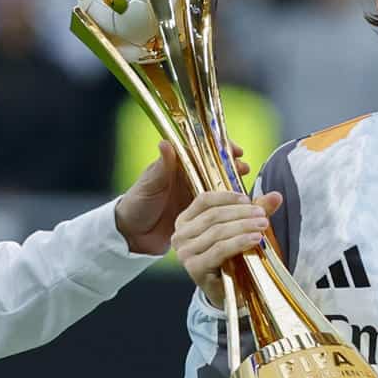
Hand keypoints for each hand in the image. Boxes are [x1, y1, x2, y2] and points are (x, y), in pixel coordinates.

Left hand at [115, 142, 253, 256]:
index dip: (221, 149)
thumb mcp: (148, 186)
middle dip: (232, 167)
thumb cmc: (136, 205)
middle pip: (215, 168)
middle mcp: (188, 179)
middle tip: (245, 168)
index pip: (203, 151)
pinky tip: (241, 207)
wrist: (131, 235)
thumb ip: (161, 168)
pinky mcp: (197, 215)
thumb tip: (166, 143)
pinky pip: (217, 208)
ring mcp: (193, 197)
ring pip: (219, 187)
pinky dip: (229, 206)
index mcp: (177, 167)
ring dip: (234, 186)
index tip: (237, 150)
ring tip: (246, 187)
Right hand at [172, 182, 283, 306]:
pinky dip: (239, 242)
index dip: (227, 196)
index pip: (204, 200)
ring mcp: (185, 253)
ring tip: (263, 225)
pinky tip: (255, 239)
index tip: (248, 199)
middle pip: (212, 216)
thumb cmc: (230, 258)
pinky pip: (219, 250)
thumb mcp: (241, 230)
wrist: (225, 291)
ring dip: (243, 226)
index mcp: (186, 221)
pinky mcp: (194, 268)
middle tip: (262, 215)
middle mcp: (180, 235)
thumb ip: (254, 212)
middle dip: (241, 213)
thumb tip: (276, 196)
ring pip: (217, 232)